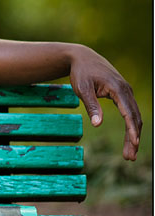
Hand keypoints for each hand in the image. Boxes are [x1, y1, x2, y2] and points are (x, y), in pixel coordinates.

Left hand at [68, 45, 141, 160]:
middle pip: (135, 117)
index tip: (134, 143)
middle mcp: (126, 90)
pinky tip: (129, 139)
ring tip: (128, 154)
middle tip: (129, 157)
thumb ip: (91, 106)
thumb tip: (97, 124)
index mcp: (118, 88)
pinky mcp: (123, 94)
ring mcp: (126, 92)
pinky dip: (131, 126)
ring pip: (134, 116)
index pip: (128, 112)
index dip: (131, 129)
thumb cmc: (80, 73)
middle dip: (133, 138)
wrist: (82, 58)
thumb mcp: (82, 89)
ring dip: (133, 135)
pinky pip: (130, 112)